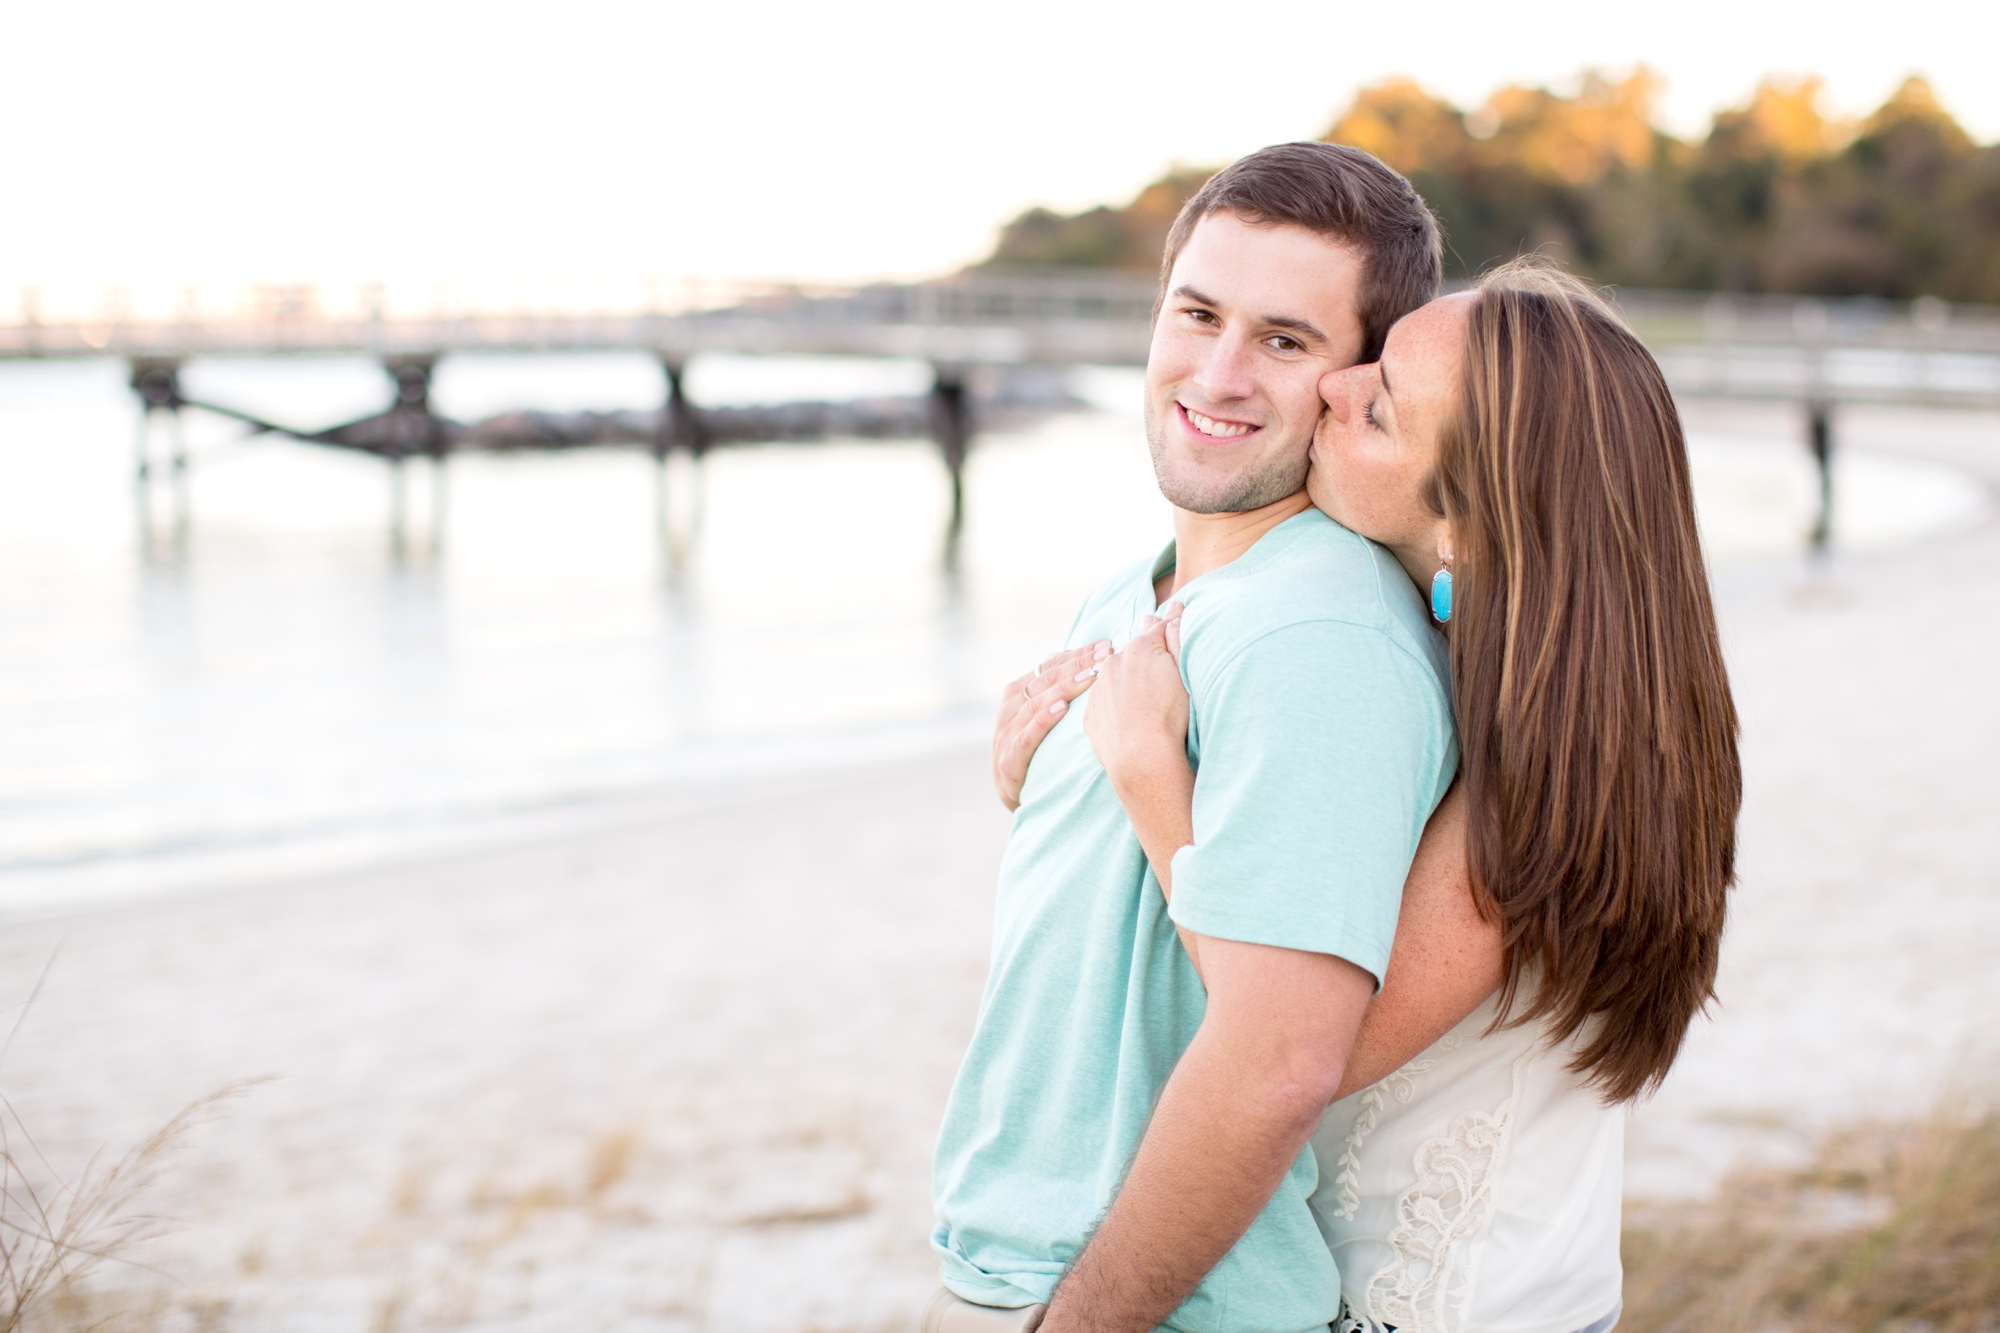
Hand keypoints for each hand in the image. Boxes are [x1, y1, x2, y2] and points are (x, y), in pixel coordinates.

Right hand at [992, 640, 1110, 810]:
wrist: (1022, 802)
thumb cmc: (1041, 755)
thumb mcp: (1046, 721)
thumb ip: (1059, 693)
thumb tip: (1088, 661)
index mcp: (1017, 696)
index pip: (1047, 667)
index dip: (1075, 655)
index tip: (1104, 645)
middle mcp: (1008, 712)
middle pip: (1043, 681)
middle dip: (1075, 666)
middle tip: (1104, 655)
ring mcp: (1005, 738)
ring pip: (1034, 705)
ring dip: (1063, 688)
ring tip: (1090, 677)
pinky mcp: (1007, 765)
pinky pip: (1024, 739)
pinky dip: (1041, 722)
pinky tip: (1062, 709)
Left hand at [1082, 604, 1188, 797]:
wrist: (1142, 760)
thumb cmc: (1171, 717)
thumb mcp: (1184, 673)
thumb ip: (1178, 639)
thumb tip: (1173, 612)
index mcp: (1141, 649)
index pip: (1157, 629)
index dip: (1168, 627)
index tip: (1175, 621)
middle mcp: (1113, 663)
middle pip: (1134, 653)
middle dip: (1146, 657)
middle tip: (1160, 674)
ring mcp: (1098, 689)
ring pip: (1115, 677)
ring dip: (1128, 682)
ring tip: (1145, 702)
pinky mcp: (1090, 714)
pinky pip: (1104, 702)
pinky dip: (1115, 706)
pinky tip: (1130, 720)